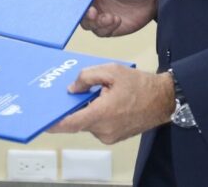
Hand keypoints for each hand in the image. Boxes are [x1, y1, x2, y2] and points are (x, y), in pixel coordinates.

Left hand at [48, 65, 173, 143]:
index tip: (43, 120)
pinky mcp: (115, 136)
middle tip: (73, 92)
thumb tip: (72, 89)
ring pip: (88, 122)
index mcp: (102, 114)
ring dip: (88, 109)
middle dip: (74, 107)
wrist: (164, 100)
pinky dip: (96, 114)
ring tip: (98, 92)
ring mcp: (110, 136)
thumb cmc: (140, 85)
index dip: (55, 123)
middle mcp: (104, 130)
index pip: (71, 124)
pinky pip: (98, 125)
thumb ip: (87, 77)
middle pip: (78, 120)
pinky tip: (104, 100)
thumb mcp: (111, 71)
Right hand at [79, 0, 159, 36]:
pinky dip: (106, 28)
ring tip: (110, 17)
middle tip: (93, 12)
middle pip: (77, 11)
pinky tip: (117, 20)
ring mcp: (99, 15)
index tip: (77, 1)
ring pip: (87, 24)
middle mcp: (92, 2)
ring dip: (96, 23)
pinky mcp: (108, 28)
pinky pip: (100, 32)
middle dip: (83, 14)